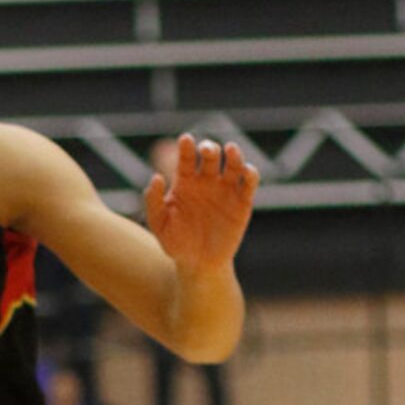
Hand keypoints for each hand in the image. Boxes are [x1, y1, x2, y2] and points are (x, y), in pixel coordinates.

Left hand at [145, 135, 259, 275]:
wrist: (198, 264)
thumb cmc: (176, 243)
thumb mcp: (159, 224)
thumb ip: (153, 201)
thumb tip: (156, 177)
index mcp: (185, 182)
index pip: (186, 159)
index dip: (186, 147)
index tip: (185, 140)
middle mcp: (207, 181)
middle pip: (211, 156)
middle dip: (209, 148)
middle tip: (205, 150)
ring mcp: (226, 189)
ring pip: (233, 164)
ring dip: (234, 154)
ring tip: (230, 150)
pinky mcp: (243, 201)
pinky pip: (249, 183)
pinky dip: (250, 174)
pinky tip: (246, 171)